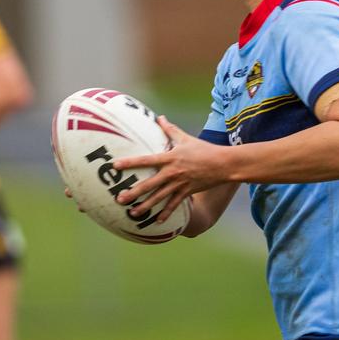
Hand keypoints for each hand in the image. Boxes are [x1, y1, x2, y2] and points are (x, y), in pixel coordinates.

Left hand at [112, 116, 228, 223]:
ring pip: (159, 198)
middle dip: (133, 192)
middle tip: (119, 199)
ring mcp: (179, 184)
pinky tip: (157, 221)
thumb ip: (170, 129)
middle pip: (149, 184)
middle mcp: (172, 172)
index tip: (115, 166)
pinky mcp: (187, 192)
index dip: (130, 163)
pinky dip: (166, 213)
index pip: (146, 160)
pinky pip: (174, 205)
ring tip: (133, 214)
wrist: (223, 164)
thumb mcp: (185, 138)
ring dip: (145, 206)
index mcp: (169, 158)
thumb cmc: (204, 149)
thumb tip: (159, 117)